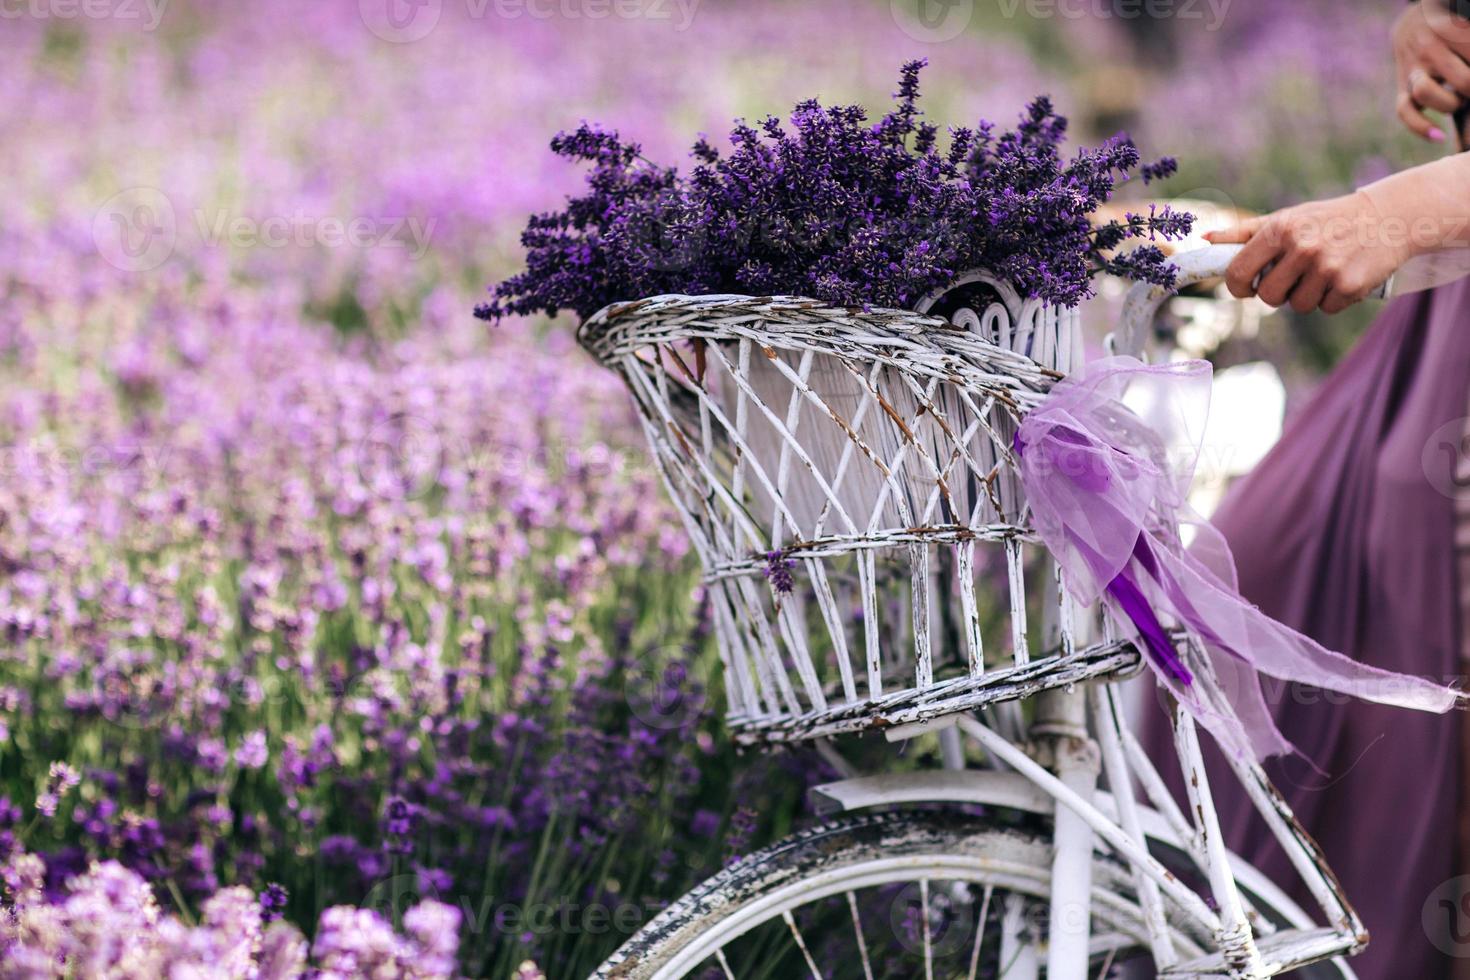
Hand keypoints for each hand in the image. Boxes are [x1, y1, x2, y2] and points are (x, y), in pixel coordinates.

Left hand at [1205, 194, 1408, 314]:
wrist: (1387, 217)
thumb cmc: (1325, 220)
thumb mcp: (1286, 218)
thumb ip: (1244, 232)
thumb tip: (1205, 239)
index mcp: (1280, 230)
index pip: (1238, 272)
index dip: (1238, 287)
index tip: (1247, 287)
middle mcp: (1302, 247)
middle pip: (1268, 297)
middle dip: (1276, 293)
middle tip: (1293, 277)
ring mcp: (1328, 268)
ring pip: (1297, 306)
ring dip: (1306, 296)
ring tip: (1321, 273)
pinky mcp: (1350, 285)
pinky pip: (1326, 308)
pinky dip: (1331, 299)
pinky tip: (1342, 277)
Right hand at [1393, 0, 1469, 141]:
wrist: (1415, 23)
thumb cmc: (1455, 29)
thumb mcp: (1466, 29)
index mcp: (1452, 29)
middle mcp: (1429, 48)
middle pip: (1463, 81)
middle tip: (1469, 89)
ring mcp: (1413, 69)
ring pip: (1426, 93)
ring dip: (1451, 105)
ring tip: (1460, 101)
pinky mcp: (1402, 87)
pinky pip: (1405, 112)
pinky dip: (1420, 127)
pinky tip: (1439, 136)